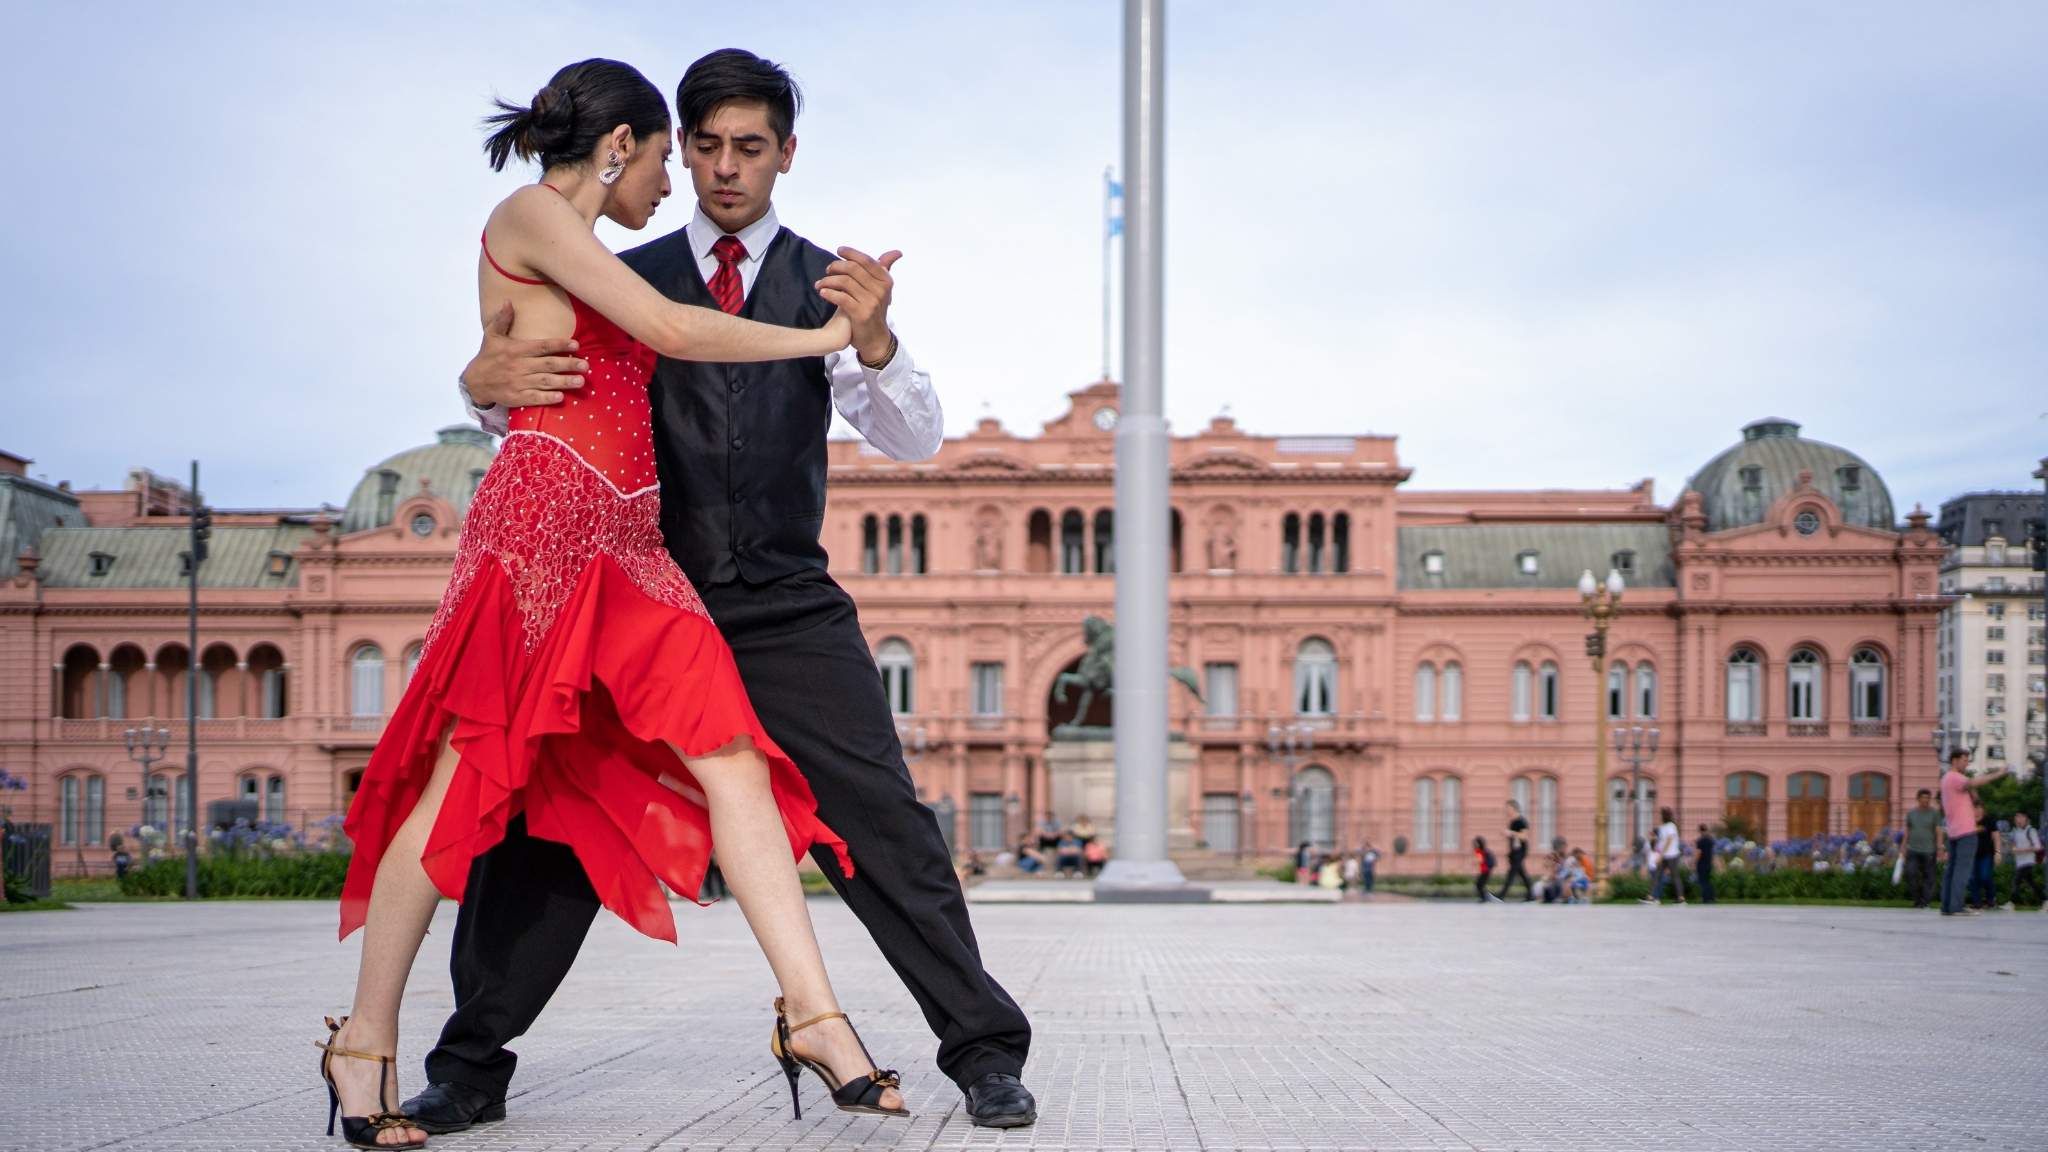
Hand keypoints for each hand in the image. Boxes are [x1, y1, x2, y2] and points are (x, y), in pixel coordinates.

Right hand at [463, 302, 586, 408]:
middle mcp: (519, 366)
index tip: (575, 345)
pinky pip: (535, 398)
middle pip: (548, 365)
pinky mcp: (517, 397)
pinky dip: (548, 398)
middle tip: (586, 366)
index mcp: (516, 350)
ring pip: (545, 382)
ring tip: (581, 381)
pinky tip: (561, 397)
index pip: (541, 346)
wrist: (474, 381)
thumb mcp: (492, 335)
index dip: (559, 345)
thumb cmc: (488, 356)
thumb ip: (502, 319)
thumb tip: (509, 301)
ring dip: (564, 382)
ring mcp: (518, 383)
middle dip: (568, 365)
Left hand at [815, 247, 901, 363]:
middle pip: (853, 269)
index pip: (867, 261)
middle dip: (837, 266)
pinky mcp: (861, 314)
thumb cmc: (875, 310)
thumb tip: (897, 252)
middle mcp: (880, 290)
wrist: (875, 339)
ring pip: (845, 282)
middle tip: (828, 270)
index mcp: (886, 281)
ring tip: (820, 283)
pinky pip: (841, 297)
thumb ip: (884, 269)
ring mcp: (871, 302)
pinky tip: (822, 292)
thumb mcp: (882, 289)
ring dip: (828, 280)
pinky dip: (829, 293)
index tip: (839, 251)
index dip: (851, 253)